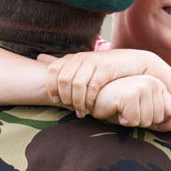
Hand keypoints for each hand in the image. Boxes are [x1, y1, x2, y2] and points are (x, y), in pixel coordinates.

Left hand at [44, 49, 161, 116]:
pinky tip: (90, 108)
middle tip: (69, 109)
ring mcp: (93, 63)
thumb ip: (67, 69)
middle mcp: (81, 58)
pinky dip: (88, 100)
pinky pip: (92, 87)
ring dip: (77, 102)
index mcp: (73, 58)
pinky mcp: (106, 69)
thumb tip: (39, 59)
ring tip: (80, 112)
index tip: (55, 100)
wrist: (131, 62)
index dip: (51, 86)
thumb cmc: (104, 69)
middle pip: (64, 79)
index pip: (53, 70)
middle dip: (65, 97)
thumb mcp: (84, 67)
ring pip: (77, 84)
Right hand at [92, 75, 170, 130]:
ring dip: (131, 121)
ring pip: (147, 121)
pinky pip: (133, 121)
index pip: (169, 114)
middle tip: (126, 110)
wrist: (92, 97)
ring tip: (120, 109)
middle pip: (158, 118)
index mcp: (158, 84)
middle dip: (141, 120)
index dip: (152, 118)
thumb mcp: (142, 115)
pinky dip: (123, 120)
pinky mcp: (129, 94)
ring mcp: (141, 86)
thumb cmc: (116, 106)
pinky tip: (114, 109)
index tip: (137, 109)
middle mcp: (152, 82)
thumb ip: (162, 121)